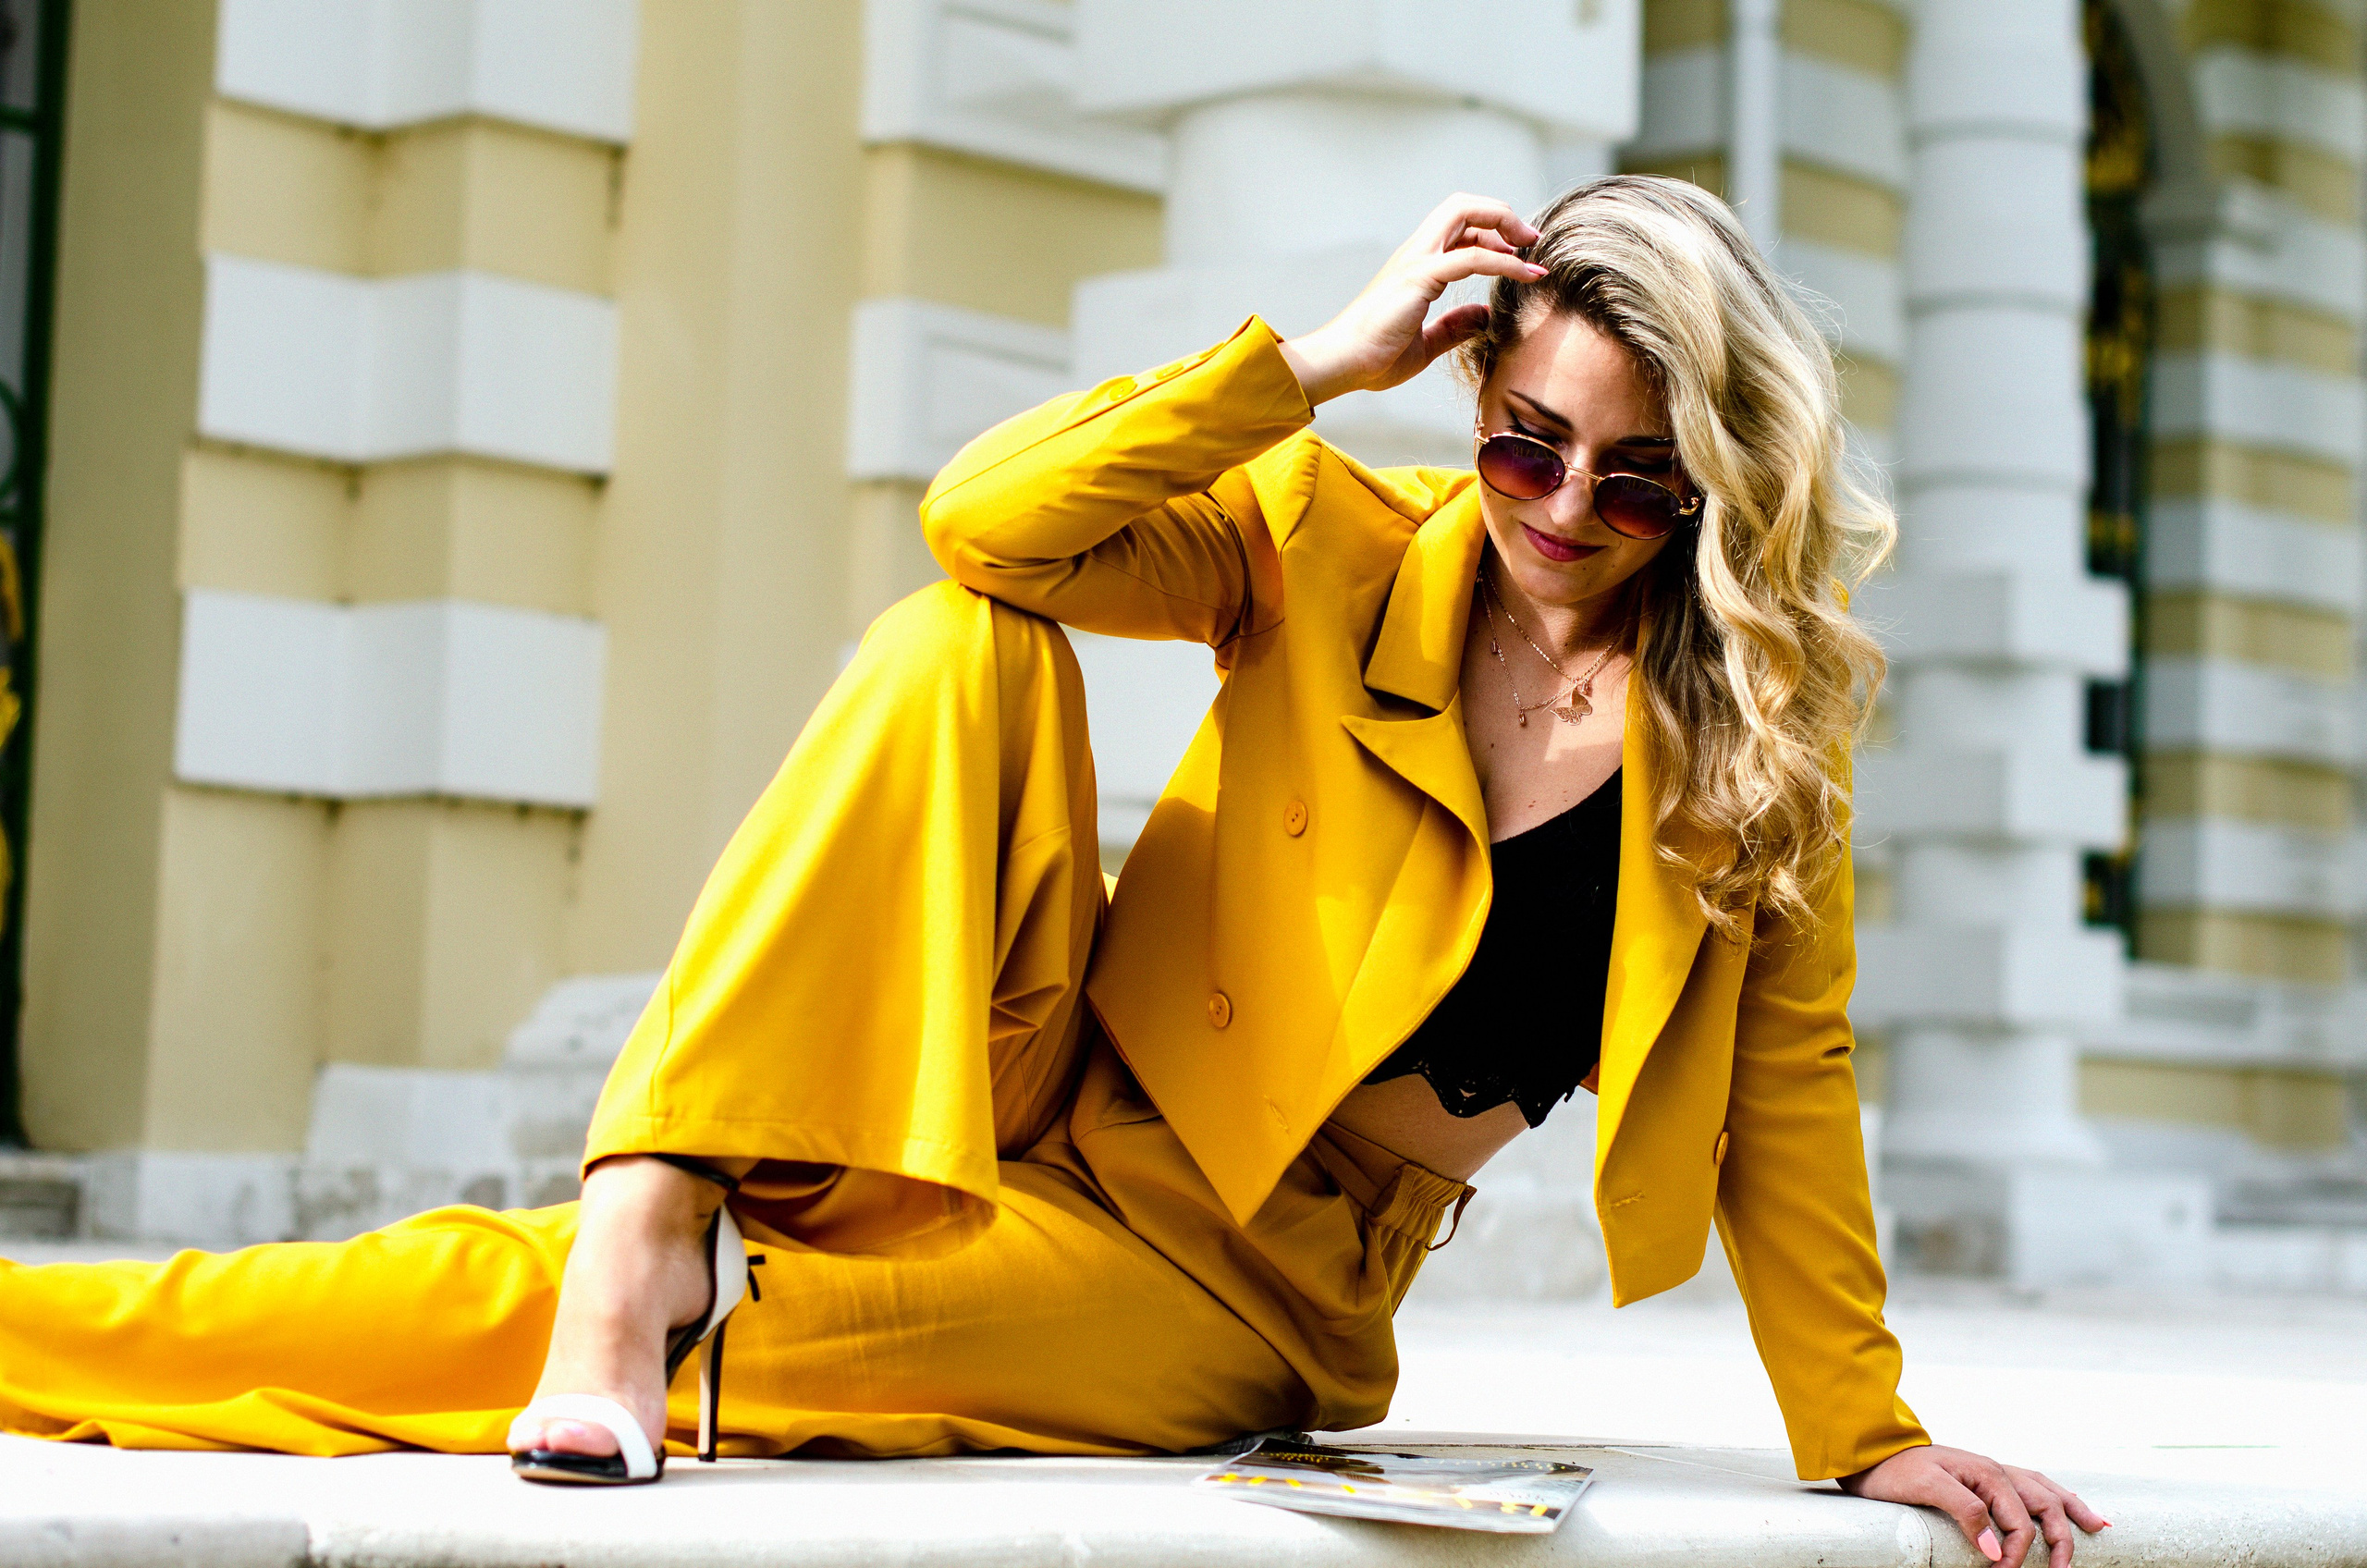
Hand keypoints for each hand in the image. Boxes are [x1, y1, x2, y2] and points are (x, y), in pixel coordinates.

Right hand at [1277, 193, 1545, 405]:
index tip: (1520, 257)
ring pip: (1465, 213)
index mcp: (1417, 266)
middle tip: (1529, 241)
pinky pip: (1471, 257)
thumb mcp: (1427, 342)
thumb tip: (1484, 316)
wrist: (1343, 364)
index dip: (1493, 234)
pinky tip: (1527, 275)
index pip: (1459, 228)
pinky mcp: (1419, 277)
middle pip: (1463, 206)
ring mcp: (1417, 261)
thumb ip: (1454, 326)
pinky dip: (1505, 262)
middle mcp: (1417, 254)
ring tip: (1532, 249)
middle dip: (1502, 214)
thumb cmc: (1374, 357)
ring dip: (1506, 224)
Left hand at [1841, 1445, 2109, 1567]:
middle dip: (2060, 1539)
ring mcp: (1993, 1472)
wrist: (1872, 1452)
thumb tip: (1996, 1549)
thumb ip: (1964, 1512)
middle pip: (2045, 1505)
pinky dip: (2054, 1496)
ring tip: (2097, 1527)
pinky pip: (2030, 1486)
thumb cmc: (1895, 1471)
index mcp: (1987, 1473)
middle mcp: (1997, 1470)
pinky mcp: (1985, 1479)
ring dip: (2071, 1510)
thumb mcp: (1927, 1487)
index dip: (2017, 1552)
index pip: (2020, 1522)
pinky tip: (2064, 1503)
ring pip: (2045, 1491)